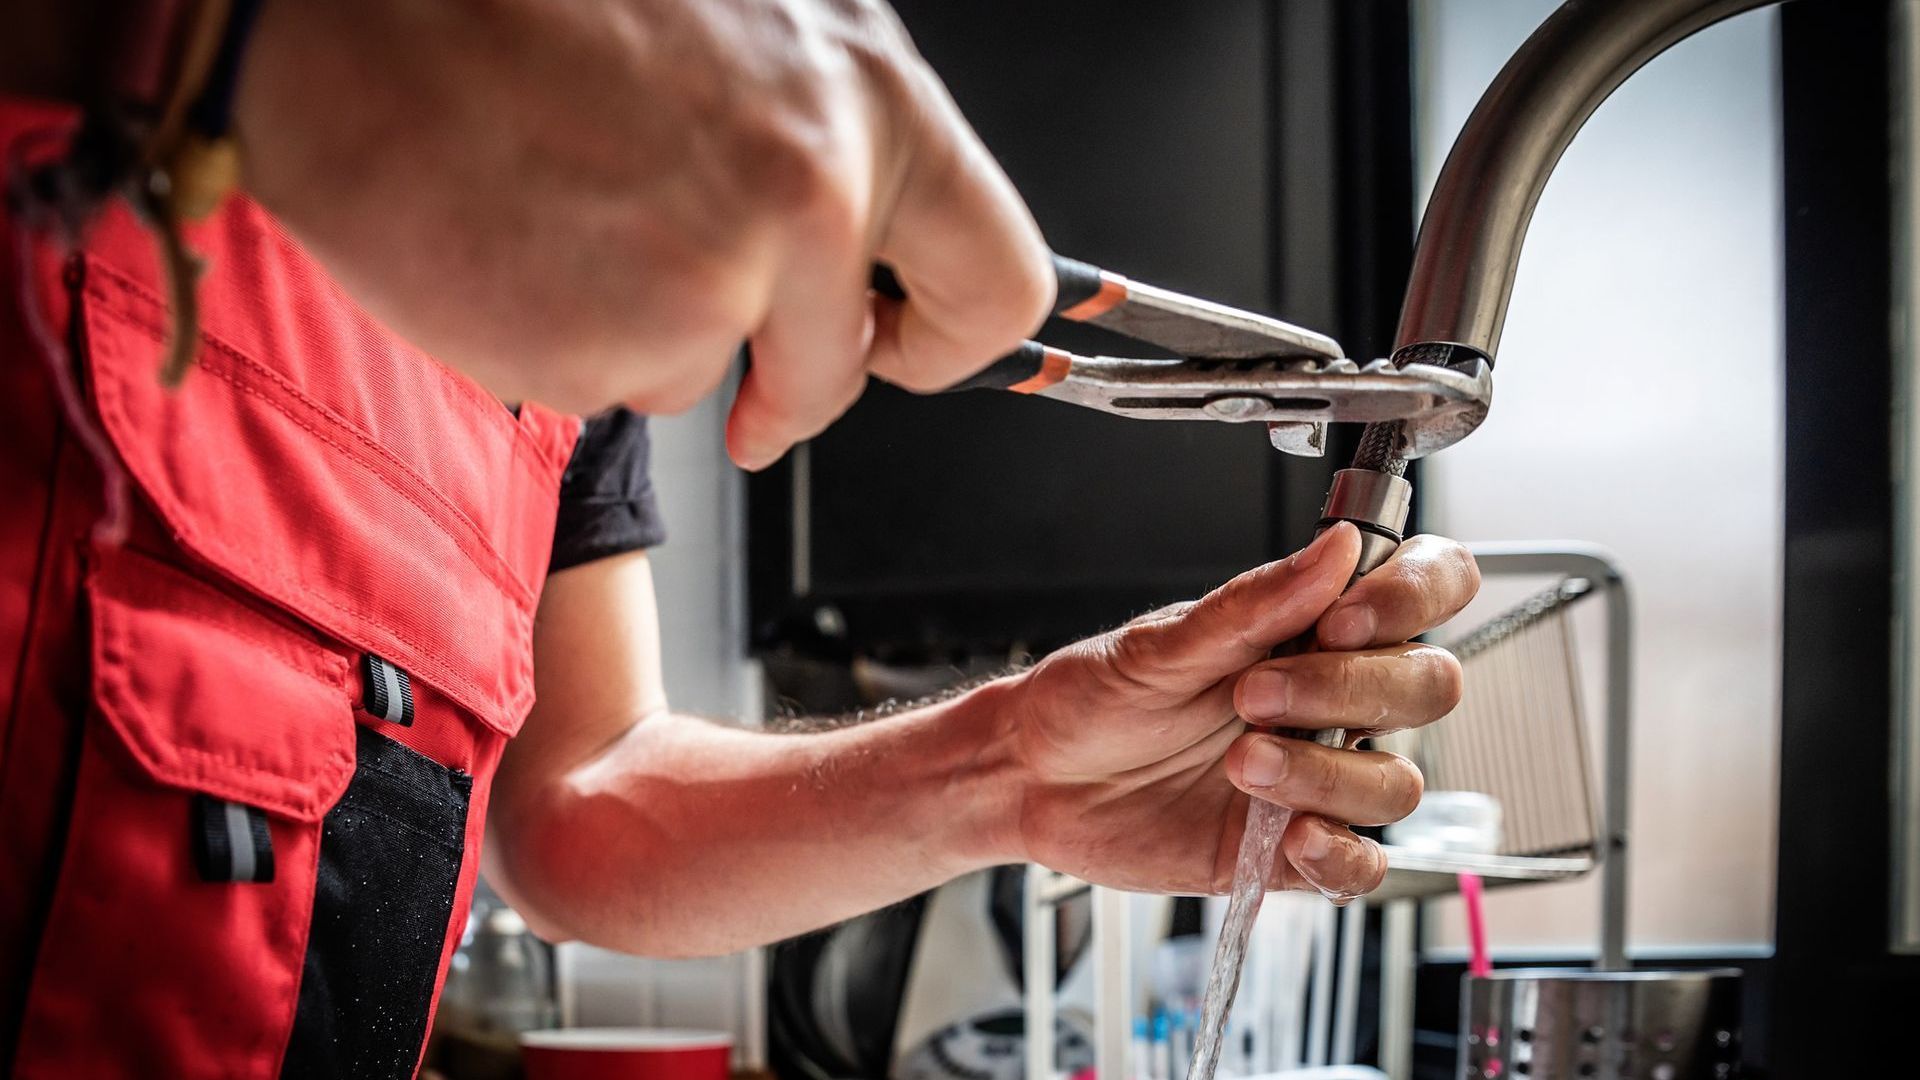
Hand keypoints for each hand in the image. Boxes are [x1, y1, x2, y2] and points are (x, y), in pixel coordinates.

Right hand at [235, 0, 1050, 465]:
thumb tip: (869, 241)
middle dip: (802, 383)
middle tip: (745, 364)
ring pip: (710, 373)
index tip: (900, 345)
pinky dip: (567, 335)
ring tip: (571, 209)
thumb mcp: (747, 23)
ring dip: (646, 325)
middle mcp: (813, 194)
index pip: (1000, 276)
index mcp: (868, 95)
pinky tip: (521, 239)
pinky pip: (612, 383)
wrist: (345, 5)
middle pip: (847, 373)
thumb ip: (827, 131)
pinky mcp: (606, 352)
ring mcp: (710, 284)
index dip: (948, 334)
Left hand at [1000, 523, 1479, 898]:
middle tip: (1255, 695)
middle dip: (1353, 690)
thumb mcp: (1161, 644)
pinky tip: (1288, 835)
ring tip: (1240, 763)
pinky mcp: (1295, 851)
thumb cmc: (1094, 698)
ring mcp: (1319, 776)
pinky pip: (1363, 864)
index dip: (1412, 598)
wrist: (1035, 777)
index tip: (1342, 618)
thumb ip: (1254, 604)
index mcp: (1313, 628)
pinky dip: (1337, 854)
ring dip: (1325, 774)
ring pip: (1396, 781)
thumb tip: (1335, 549)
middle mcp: (1332, 700)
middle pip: (1428, 686)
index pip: (1426, 590)